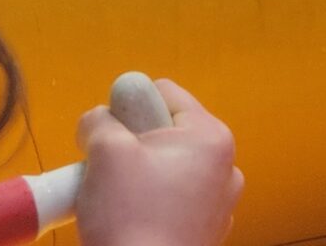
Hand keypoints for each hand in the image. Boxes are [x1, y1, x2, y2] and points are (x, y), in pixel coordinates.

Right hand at [71, 77, 241, 245]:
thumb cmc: (130, 212)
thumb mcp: (105, 151)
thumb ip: (99, 120)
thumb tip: (99, 119)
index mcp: (211, 136)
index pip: (162, 92)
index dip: (127, 108)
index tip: (108, 139)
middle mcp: (225, 167)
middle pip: (165, 132)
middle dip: (131, 145)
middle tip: (109, 171)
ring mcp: (219, 204)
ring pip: (166, 168)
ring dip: (138, 176)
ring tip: (118, 200)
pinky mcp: (206, 234)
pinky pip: (172, 201)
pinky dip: (151, 205)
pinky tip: (133, 223)